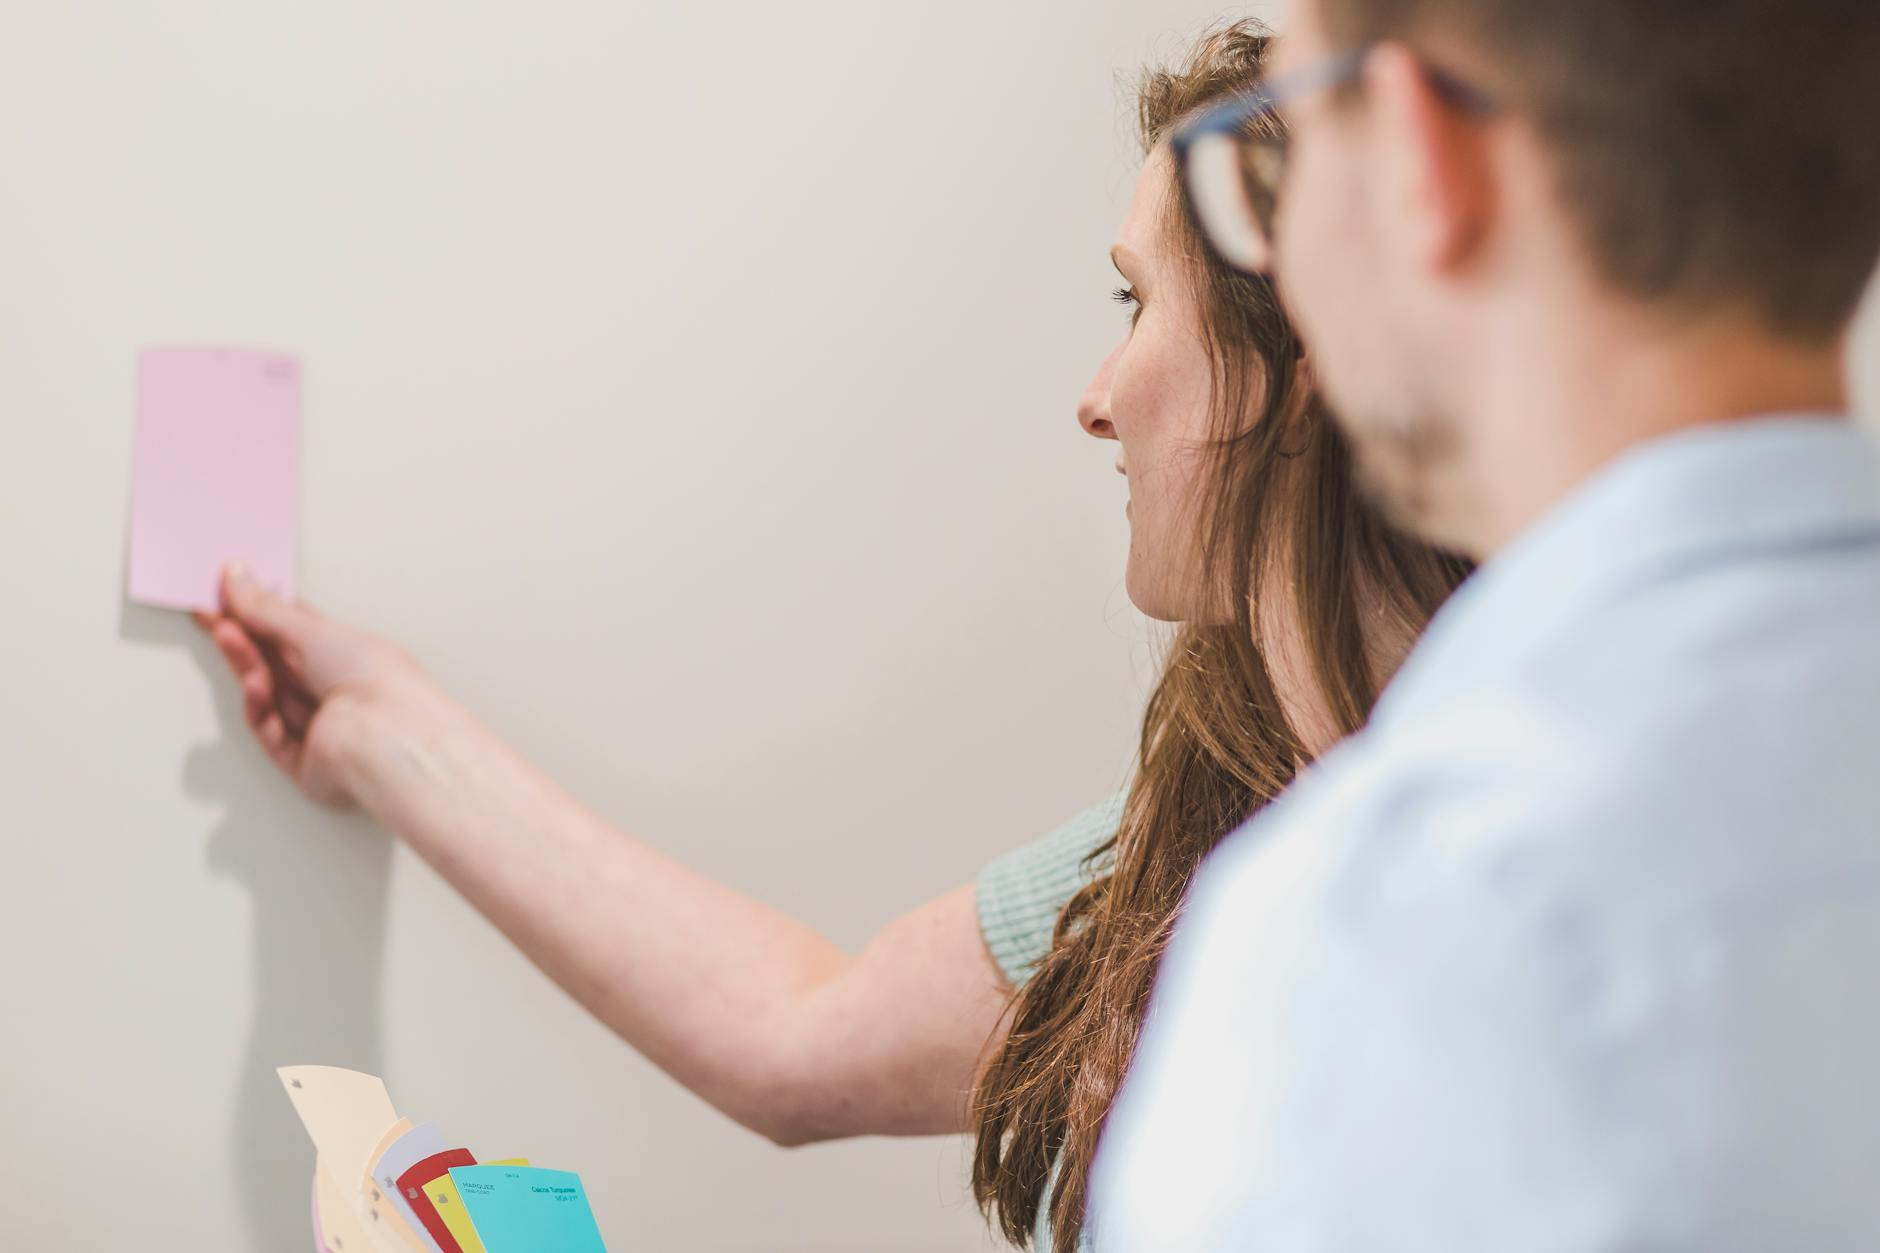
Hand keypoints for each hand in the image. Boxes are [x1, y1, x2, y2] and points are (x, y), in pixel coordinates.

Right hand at [195, 563, 425, 805]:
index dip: (259, 614)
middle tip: (211, 614)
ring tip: (227, 635)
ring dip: (247, 665)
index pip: (295, 631)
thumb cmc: (379, 680)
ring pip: (269, 694)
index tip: (225, 596)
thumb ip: (269, 610)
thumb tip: (237, 578)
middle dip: (244, 638)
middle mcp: (336, 691)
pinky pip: (270, 730)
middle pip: (276, 662)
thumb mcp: (316, 631)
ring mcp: (320, 726)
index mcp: (350, 656)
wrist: (389, 736)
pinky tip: (253, 683)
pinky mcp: (305, 760)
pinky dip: (259, 705)